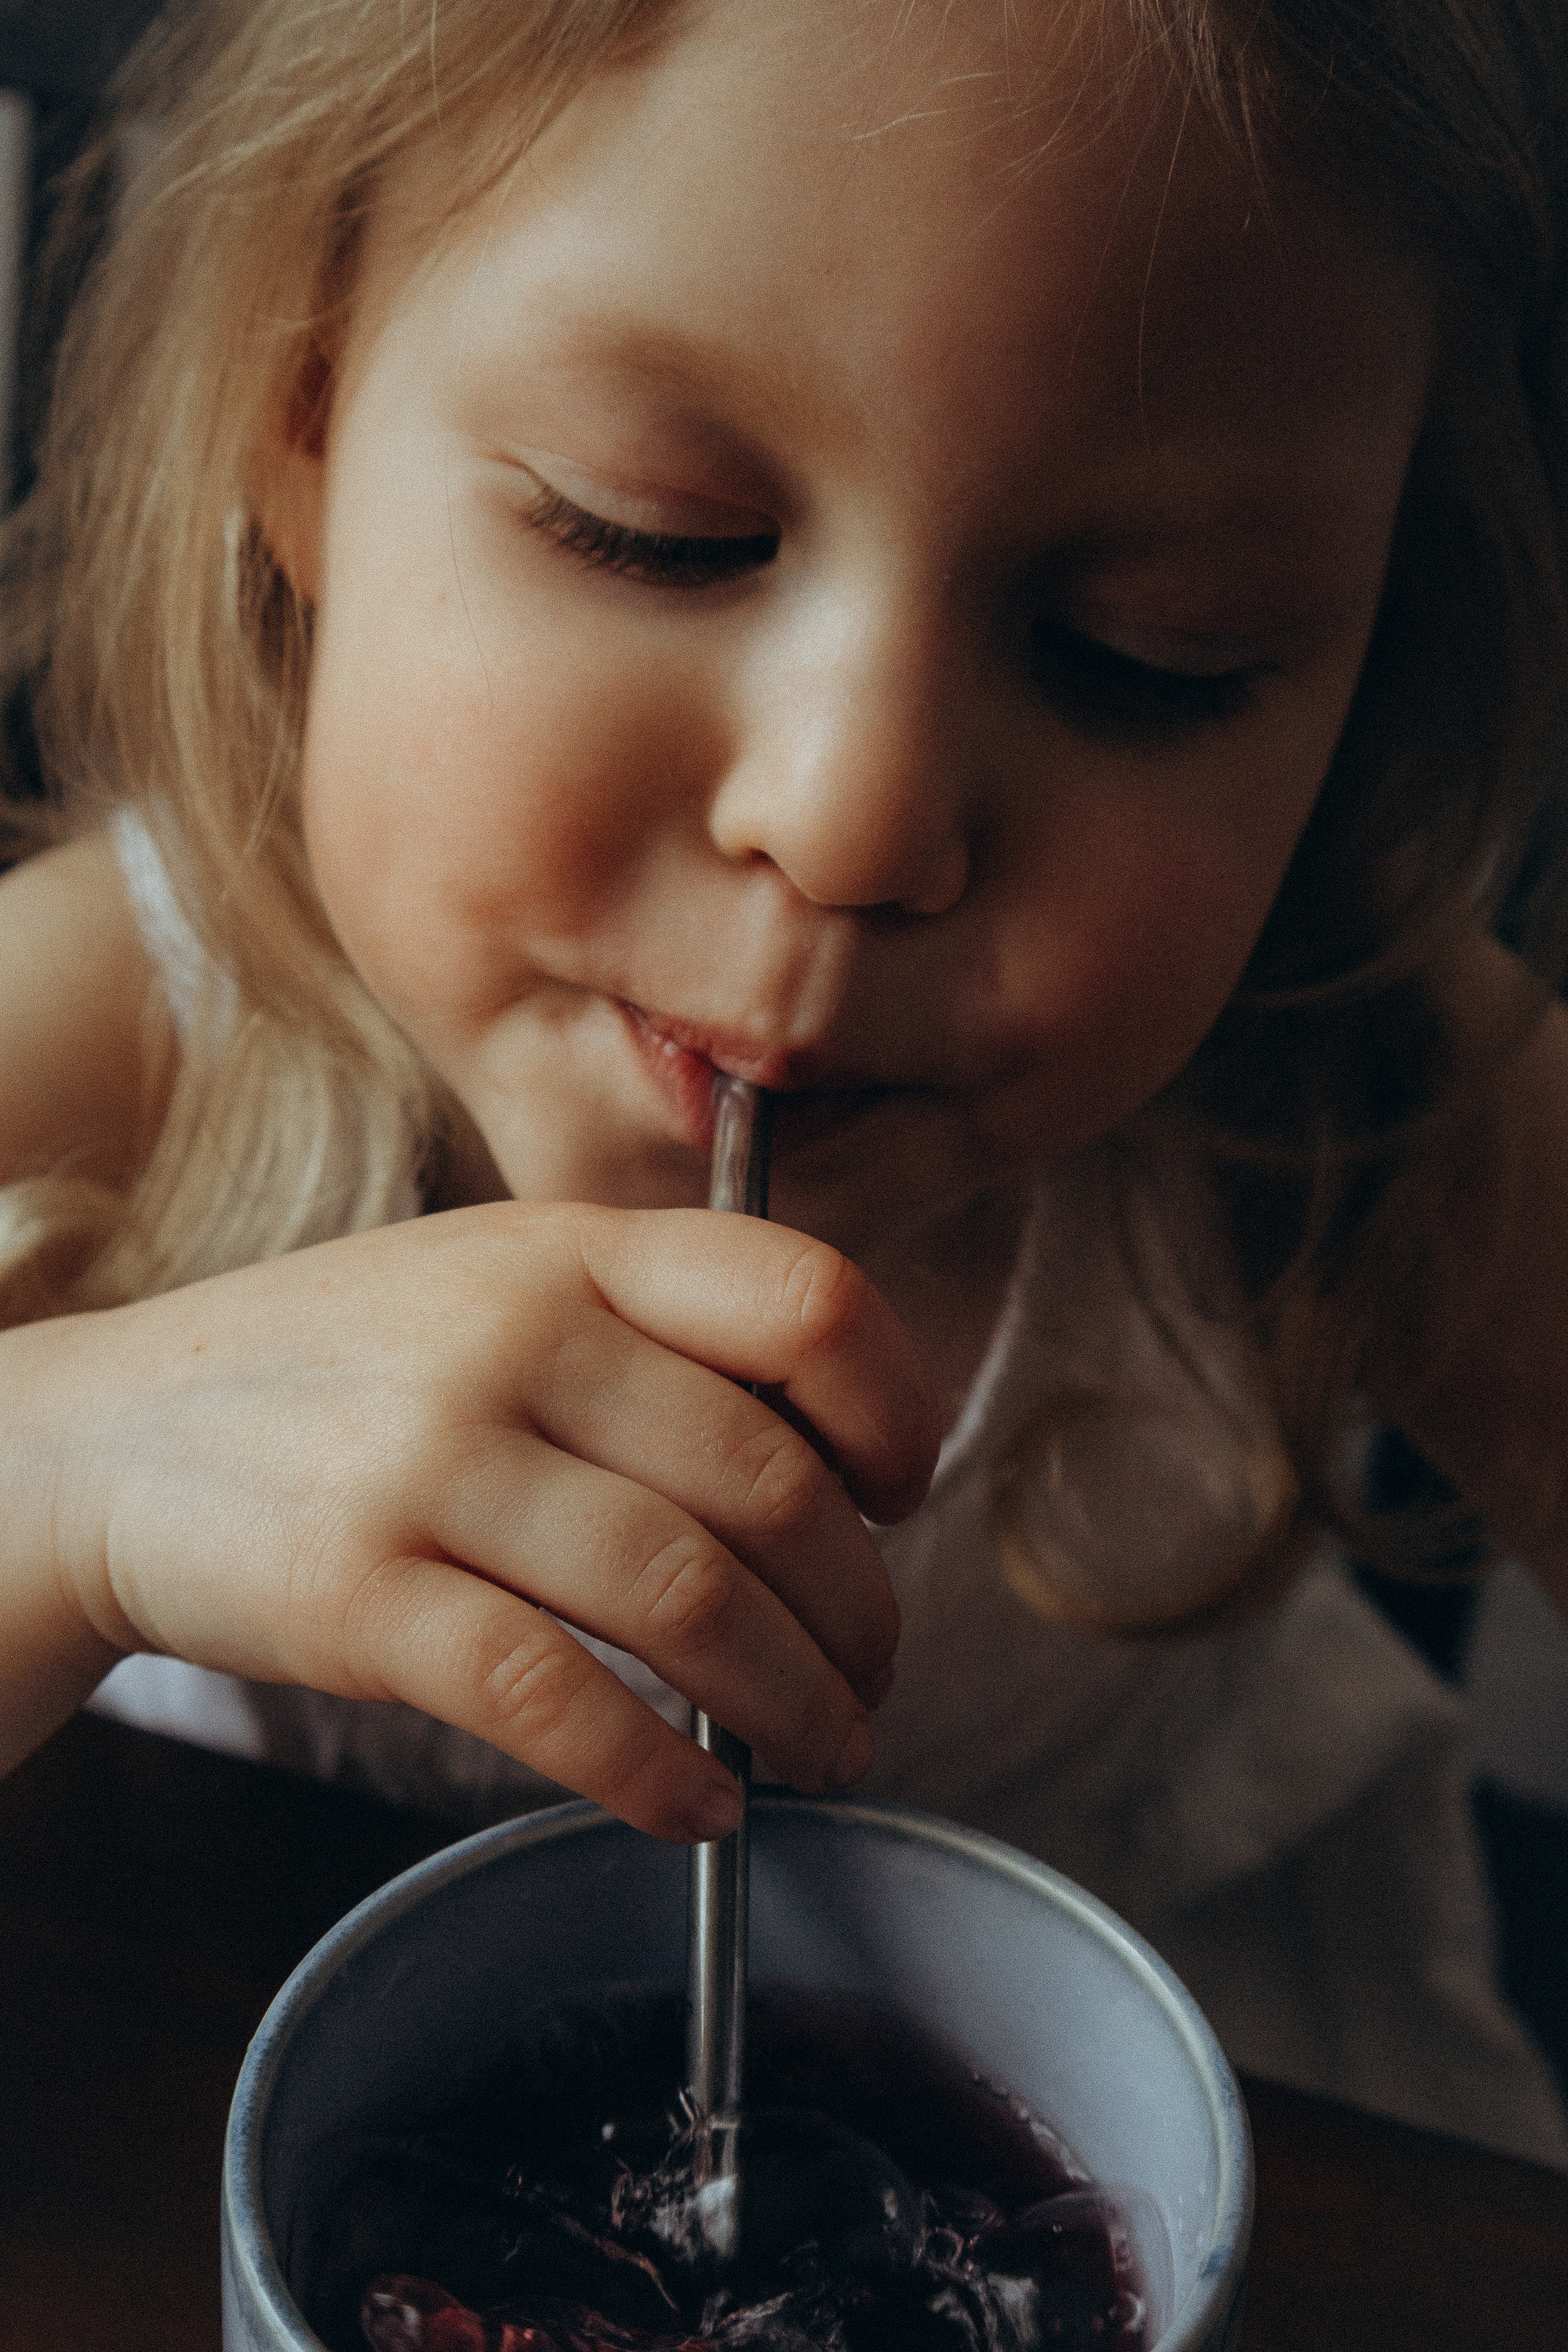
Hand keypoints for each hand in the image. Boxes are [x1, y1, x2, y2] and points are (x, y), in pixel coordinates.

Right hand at [16, 1203, 938, 1838]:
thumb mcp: (490, 1284)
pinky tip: (698, 1808)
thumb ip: (645, 1336)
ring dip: (792, 1703)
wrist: (106, 1435)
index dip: (895, 1409)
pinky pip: (554, 1700)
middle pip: (767, 1485)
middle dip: (859, 1610)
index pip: (803, 1299)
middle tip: (874, 1671)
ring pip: (685, 1598)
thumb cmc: (340, 1371)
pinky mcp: (358, 1594)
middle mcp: (511, 1336)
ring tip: (824, 1750)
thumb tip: (830, 1474)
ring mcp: (429, 1462)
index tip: (902, 1496)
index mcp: (568, 1248)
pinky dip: (656, 1773)